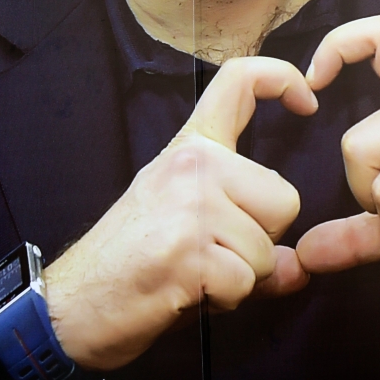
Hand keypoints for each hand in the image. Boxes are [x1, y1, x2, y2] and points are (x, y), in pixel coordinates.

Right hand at [44, 57, 316, 370]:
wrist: (73, 302)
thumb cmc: (132, 259)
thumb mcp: (190, 223)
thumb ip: (250, 233)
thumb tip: (302, 267)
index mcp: (191, 146)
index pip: (239, 80)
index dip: (281, 76)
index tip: (307, 99)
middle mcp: (192, 162)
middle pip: (284, 201)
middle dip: (261, 241)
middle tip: (210, 253)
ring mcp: (190, 204)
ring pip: (268, 250)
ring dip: (241, 277)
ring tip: (192, 272)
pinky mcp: (189, 251)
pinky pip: (246, 283)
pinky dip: (224, 300)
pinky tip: (185, 292)